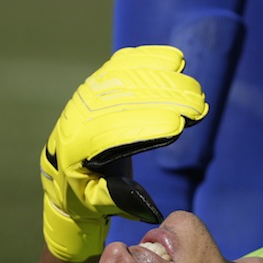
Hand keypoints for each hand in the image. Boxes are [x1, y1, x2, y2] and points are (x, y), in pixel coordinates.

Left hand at [40, 45, 208, 261]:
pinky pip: (123, 66)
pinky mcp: (99, 85)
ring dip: (163, 78)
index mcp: (76, 146)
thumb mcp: (97, 204)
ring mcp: (88, 96)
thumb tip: (142, 199)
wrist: (64, 174)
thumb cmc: (86, 195)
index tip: (179, 125)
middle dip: (164, 99)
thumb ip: (116, 198)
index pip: (113, 131)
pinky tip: (174, 59)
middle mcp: (79, 115)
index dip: (146, 125)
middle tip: (198, 103)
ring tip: (194, 86)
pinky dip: (148, 59)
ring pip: (125, 80)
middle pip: (124, 100)